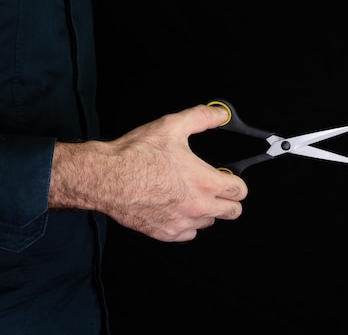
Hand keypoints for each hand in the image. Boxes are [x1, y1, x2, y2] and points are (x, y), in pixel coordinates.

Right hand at [50, 103, 248, 241]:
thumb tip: (220, 113)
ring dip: (205, 211)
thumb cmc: (136, 154)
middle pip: (232, 212)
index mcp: (205, 182)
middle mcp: (198, 207)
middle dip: (227, 200)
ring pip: (209, 223)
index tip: (227, 178)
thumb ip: (201, 118)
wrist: (107, 177)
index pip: (240, 191)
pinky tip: (174, 208)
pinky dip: (185, 223)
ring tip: (188, 195)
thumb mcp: (171, 126)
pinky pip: (188, 234)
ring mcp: (182, 223)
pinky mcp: (165, 233)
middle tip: (213, 188)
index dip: (236, 182)